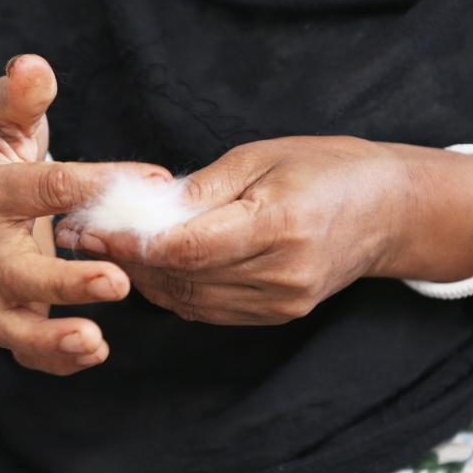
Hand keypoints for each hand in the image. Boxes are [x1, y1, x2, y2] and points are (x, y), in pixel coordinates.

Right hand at [0, 55, 169, 372]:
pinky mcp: (6, 307)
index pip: (42, 188)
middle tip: (119, 283)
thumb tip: (34, 67)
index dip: (98, 183)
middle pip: (15, 274)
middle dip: (64, 284)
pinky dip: (52, 358)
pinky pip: (22, 345)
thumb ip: (18, 94)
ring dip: (50, 341)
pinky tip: (94, 353)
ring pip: (8, 326)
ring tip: (97, 344)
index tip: (155, 180)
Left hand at [56, 136, 472, 324]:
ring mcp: (281, 302)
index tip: (92, 228)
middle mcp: (282, 274)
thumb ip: (202, 189)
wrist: (390, 211)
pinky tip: (154, 268)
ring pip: (190, 300)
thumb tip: (143, 210)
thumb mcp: (263, 156)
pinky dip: (175, 290)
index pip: (187, 247)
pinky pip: (209, 309)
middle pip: (183, 278)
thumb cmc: (326, 167)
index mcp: (280, 225)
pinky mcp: (278, 315)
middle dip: (126, 259)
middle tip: (83, 236)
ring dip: (145, 278)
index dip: (132, 243)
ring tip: (108, 250)